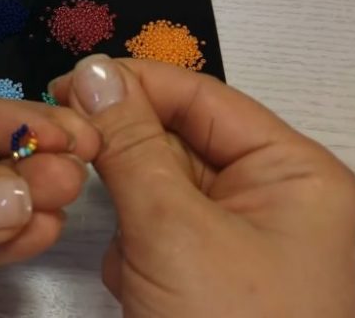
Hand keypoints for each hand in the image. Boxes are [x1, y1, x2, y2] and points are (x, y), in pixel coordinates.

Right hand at [51, 55, 354, 316]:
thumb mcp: (174, 230)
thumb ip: (130, 144)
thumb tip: (95, 73)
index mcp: (289, 173)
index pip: (202, 98)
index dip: (135, 83)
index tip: (69, 81)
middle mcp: (264, 196)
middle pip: (176, 138)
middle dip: (124, 151)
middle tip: (65, 142)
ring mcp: (228, 236)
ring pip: (154, 184)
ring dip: (127, 209)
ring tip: (125, 245)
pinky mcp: (196, 269)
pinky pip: (148, 227)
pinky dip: (129, 246)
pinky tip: (135, 281)